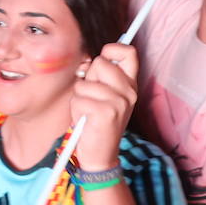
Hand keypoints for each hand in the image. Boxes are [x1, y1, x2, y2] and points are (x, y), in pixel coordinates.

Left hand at [70, 43, 138, 170]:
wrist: (100, 155)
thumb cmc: (96, 123)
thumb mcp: (102, 96)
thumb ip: (98, 77)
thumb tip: (88, 62)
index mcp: (129, 85)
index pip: (129, 53)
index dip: (112, 49)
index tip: (103, 58)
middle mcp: (129, 92)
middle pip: (101, 63)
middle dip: (88, 78)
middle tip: (91, 97)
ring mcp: (119, 102)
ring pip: (84, 83)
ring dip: (79, 98)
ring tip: (87, 111)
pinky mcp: (107, 112)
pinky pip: (79, 99)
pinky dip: (76, 109)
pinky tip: (85, 120)